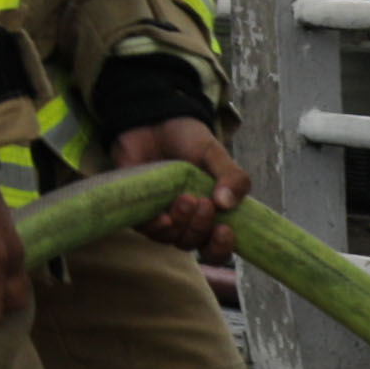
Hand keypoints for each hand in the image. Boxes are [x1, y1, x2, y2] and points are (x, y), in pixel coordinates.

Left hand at [114, 115, 249, 262]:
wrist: (153, 121)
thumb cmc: (188, 140)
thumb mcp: (215, 154)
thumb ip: (232, 177)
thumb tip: (227, 203)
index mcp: (210, 214)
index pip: (216, 248)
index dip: (221, 248)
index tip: (225, 230)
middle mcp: (185, 221)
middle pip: (192, 243)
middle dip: (200, 228)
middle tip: (203, 203)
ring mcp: (160, 216)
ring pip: (169, 239)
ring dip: (180, 224)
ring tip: (184, 198)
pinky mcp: (137, 209)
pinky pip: (144, 229)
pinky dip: (155, 226)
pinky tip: (162, 215)